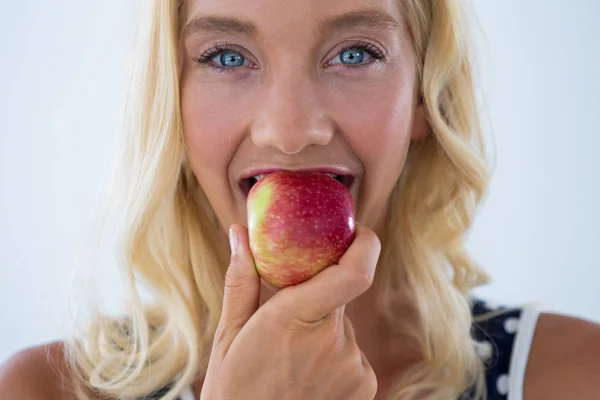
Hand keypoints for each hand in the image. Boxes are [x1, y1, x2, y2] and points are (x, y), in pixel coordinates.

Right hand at [200, 223, 380, 399]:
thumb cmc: (234, 390)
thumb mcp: (229, 335)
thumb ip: (242, 279)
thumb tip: (238, 233)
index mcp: (294, 320)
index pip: (353, 273)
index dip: (365, 245)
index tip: (359, 232)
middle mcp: (332, 342)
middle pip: (339, 295)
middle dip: (317, 298)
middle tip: (287, 320)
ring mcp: (354, 366)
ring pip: (343, 325)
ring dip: (323, 330)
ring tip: (291, 360)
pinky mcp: (366, 384)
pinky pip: (353, 351)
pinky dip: (334, 353)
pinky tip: (307, 377)